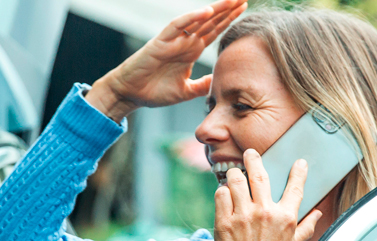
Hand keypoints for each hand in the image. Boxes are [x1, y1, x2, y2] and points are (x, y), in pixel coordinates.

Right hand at [85, 0, 247, 120]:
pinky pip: (178, 25)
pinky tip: (207, 11)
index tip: (245, 9)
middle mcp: (185, 42)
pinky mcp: (161, 41)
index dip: (229, 20)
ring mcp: (174, 40)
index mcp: (191, 51)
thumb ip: (203, 85)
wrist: (131, 94)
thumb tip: (221, 81)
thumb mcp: (186, 91)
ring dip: (215, 9)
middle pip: (210, 21)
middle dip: (228, 10)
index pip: (214, 31)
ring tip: (232, 0)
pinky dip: (191, 17)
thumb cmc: (154, 91)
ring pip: (198, 19)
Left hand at [214, 149, 322, 240]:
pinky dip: (222, 191)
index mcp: (286, 218)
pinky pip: (220, 194)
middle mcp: (265, 213)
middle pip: (258, 174)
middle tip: (250, 153)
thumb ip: (306, 227)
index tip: (299, 162)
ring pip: (235, 179)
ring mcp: (242, 216)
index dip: (299, 171)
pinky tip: (224, 194)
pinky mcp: (223, 222)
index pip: (296, 187)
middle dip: (254, 159)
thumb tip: (318, 213)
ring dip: (234, 174)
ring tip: (234, 175)